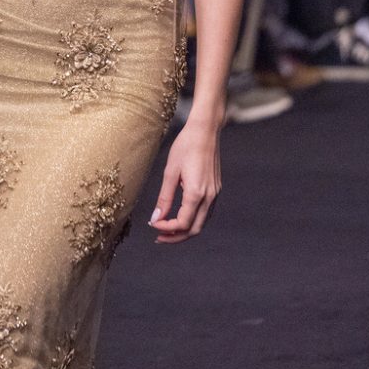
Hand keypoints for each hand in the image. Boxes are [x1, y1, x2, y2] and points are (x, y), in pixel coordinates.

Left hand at [149, 120, 221, 242]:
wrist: (205, 131)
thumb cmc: (185, 147)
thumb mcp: (170, 172)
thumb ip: (164, 198)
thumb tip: (156, 219)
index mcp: (196, 193)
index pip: (183, 223)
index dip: (167, 229)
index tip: (153, 225)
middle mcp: (209, 197)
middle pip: (195, 229)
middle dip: (177, 237)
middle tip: (159, 237)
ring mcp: (215, 194)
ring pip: (202, 223)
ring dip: (185, 230)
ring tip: (167, 229)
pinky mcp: (216, 189)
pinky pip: (206, 212)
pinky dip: (193, 219)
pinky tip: (180, 215)